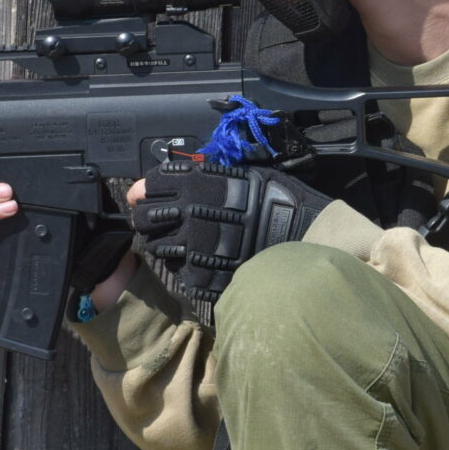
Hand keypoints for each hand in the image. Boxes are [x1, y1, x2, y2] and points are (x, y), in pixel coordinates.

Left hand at [131, 161, 331, 300]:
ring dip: (165, 243)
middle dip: (148, 218)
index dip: (146, 191)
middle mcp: (187, 215)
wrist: (305, 238)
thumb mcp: (244, 174)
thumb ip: (208, 175)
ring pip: (155, 247)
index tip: (149, 194)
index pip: (149, 186)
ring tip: (187, 243)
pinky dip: (185, 266)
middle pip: (143, 218)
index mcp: (196, 184)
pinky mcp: (199, 277)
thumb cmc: (279, 200)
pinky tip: (203, 261)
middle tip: (162, 221)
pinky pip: (178, 271)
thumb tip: (181, 172)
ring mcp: (191, 249)